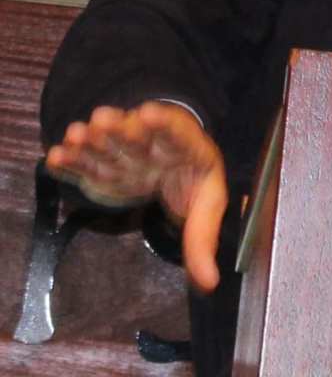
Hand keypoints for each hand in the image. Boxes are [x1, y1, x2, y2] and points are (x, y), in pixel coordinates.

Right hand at [45, 101, 227, 291]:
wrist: (172, 161)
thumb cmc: (192, 181)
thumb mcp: (206, 205)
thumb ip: (202, 240)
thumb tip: (209, 282)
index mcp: (186, 145)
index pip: (177, 129)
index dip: (163, 121)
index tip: (148, 113)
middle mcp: (152, 142)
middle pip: (135, 132)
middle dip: (119, 127)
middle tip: (101, 121)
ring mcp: (124, 150)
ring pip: (107, 140)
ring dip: (91, 137)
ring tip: (75, 135)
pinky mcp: (102, 163)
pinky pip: (85, 159)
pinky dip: (71, 159)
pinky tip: (56, 158)